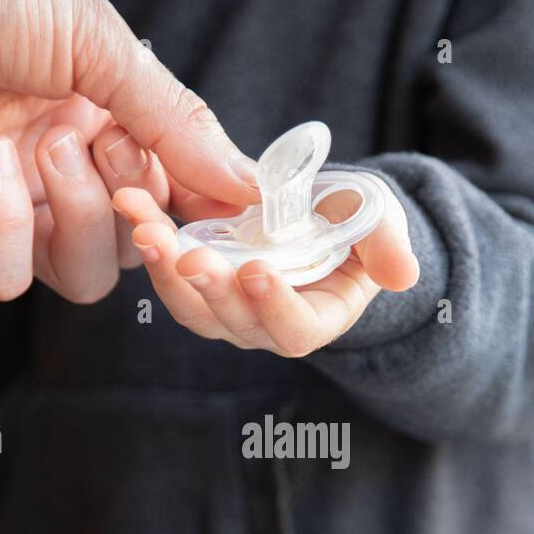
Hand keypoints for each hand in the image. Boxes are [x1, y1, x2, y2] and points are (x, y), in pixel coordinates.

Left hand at [0, 0, 257, 301]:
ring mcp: (4, 210)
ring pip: (79, 276)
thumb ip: (174, 120)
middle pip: (132, 248)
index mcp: (101, 124)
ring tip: (50, 146)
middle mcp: (57, 174)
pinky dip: (7, 228)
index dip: (195, 208)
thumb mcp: (97, 42)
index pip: (170, 196)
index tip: (224, 208)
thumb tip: (250, 187)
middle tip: (116, 154)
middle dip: (137, 210)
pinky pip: (4, 277)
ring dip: (79, 218)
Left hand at [112, 178, 419, 355]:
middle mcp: (263, 323)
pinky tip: (131, 204)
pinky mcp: (192, 277)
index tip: (257, 271)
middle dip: (209, 288)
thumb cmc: (353, 218)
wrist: (314, 208)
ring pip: (189, 302)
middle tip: (187, 255)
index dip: (276, 306)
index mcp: (314, 317)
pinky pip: (167, 269)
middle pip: (231, 321)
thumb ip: (387, 246)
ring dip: (165, 268)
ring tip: (146, 227)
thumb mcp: (379, 221)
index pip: (294, 329)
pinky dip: (150, 239)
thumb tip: (402, 276)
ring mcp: (223, 305)